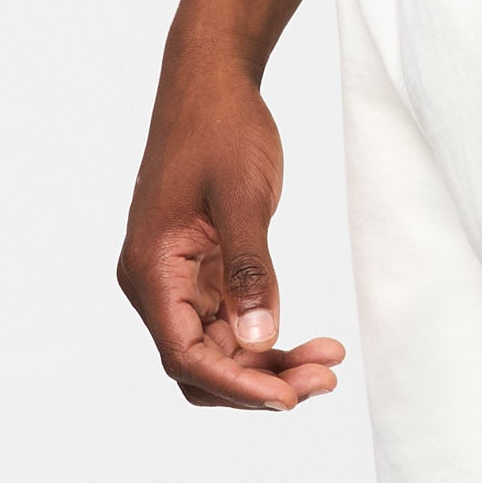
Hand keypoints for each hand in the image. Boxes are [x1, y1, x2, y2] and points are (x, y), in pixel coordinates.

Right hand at [116, 60, 344, 410]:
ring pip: (223, 355)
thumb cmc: (221, 129)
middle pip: (203, 368)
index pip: (185, 356)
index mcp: (151, 271)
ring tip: (331, 362)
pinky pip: (235, 329)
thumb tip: (259, 338)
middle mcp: (156, 286)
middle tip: (327, 377)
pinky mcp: (205, 277)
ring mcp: (179, 284)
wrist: (213, 84)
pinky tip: (317, 344)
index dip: (236, 385)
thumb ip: (249, 270)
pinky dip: (273, 342)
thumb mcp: (241, 198)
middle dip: (261, 383)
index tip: (289, 398)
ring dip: (274, 367)